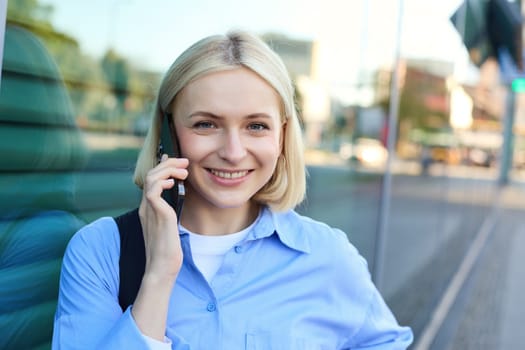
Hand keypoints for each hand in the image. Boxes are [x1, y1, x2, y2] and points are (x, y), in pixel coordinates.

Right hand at [138, 154, 188, 280]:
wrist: (162, 268)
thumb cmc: (167, 251)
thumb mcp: (170, 226)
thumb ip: (170, 212)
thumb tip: (177, 202)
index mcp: (148, 209)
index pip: (152, 180)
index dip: (162, 166)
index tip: (174, 159)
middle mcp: (146, 207)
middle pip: (151, 175)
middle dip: (168, 164)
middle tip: (184, 162)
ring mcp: (149, 210)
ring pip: (152, 178)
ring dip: (168, 169)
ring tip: (183, 171)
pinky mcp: (156, 214)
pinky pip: (153, 190)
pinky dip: (164, 181)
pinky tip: (175, 182)